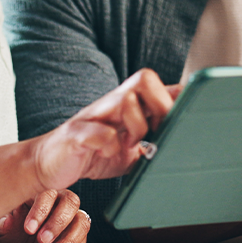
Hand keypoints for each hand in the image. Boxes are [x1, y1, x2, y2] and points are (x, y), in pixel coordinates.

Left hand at [0, 189, 89, 242]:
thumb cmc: (10, 227)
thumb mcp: (0, 225)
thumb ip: (1, 221)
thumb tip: (5, 221)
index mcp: (41, 192)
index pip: (48, 193)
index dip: (40, 211)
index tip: (28, 229)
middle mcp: (61, 202)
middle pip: (71, 203)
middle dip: (57, 223)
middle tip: (41, 241)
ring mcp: (72, 220)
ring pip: (82, 223)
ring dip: (68, 241)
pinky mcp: (77, 239)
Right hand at [31, 69, 173, 190]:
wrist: (48, 164)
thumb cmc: (94, 155)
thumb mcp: (132, 149)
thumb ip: (154, 141)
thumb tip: (186, 142)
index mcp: (128, 105)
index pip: (157, 84)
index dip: (179, 95)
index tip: (192, 114)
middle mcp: (111, 103)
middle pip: (145, 78)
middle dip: (161, 106)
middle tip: (159, 132)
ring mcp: (93, 115)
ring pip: (125, 99)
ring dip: (137, 125)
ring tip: (132, 145)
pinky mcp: (75, 133)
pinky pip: (98, 131)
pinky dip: (108, 144)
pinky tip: (109, 152)